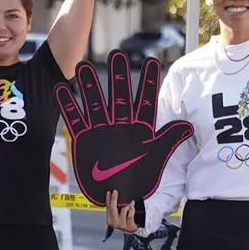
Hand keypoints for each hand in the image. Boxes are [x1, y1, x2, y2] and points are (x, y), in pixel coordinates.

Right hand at [56, 51, 194, 207]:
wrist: (119, 195)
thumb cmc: (140, 177)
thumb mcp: (157, 157)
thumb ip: (169, 139)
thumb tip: (189, 125)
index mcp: (140, 127)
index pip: (146, 101)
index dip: (149, 82)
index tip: (152, 61)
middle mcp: (120, 124)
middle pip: (118, 96)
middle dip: (118, 76)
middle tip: (117, 54)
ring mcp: (101, 130)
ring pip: (95, 104)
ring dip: (89, 86)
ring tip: (83, 66)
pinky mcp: (85, 139)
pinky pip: (75, 120)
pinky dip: (68, 106)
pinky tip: (60, 89)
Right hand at [106, 190, 140, 232]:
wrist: (132, 229)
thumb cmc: (124, 221)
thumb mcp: (116, 215)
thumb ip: (113, 208)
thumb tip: (111, 196)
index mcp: (109, 220)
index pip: (108, 207)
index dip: (108, 199)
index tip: (109, 192)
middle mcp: (114, 223)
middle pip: (113, 209)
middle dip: (114, 199)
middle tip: (115, 192)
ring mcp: (122, 225)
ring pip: (123, 210)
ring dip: (127, 205)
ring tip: (131, 202)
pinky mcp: (129, 225)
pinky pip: (130, 214)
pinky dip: (132, 209)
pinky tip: (132, 206)